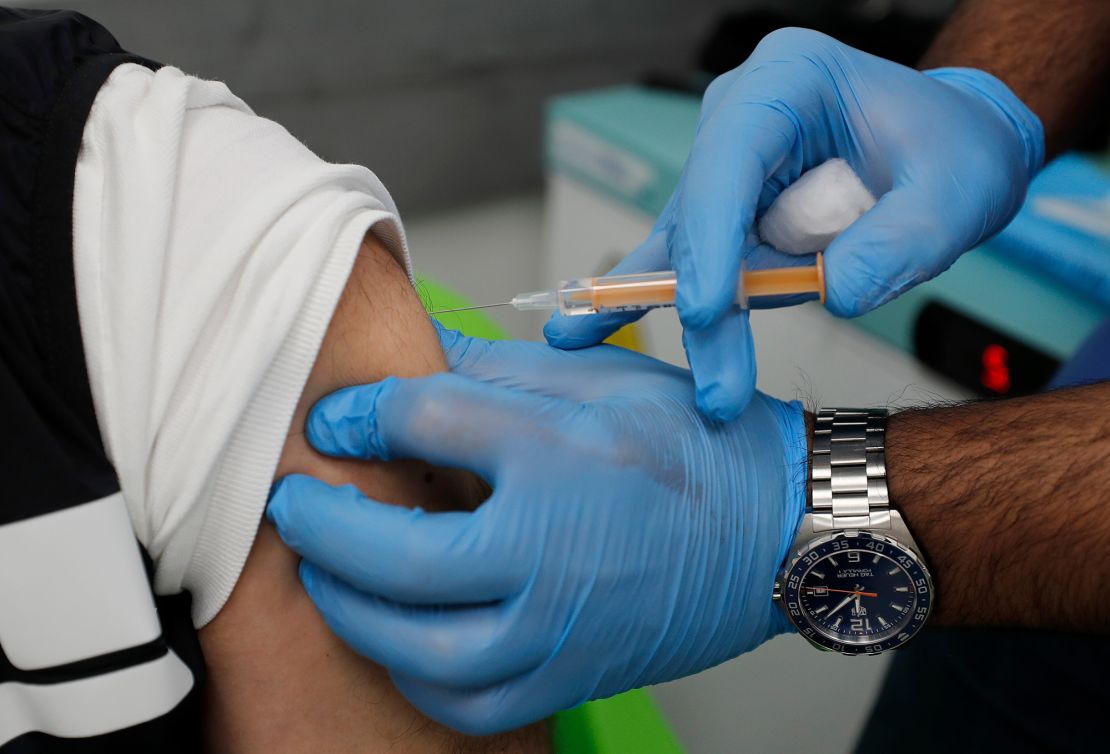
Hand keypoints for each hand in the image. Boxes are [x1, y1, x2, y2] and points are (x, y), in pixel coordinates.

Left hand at [266, 326, 806, 734]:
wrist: (776, 535)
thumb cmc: (695, 452)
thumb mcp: (596, 383)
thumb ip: (492, 371)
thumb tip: (409, 359)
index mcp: (560, 464)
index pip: (425, 425)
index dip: (361, 414)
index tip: (333, 420)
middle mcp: (554, 560)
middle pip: (399, 555)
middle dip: (323, 528)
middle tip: (290, 503)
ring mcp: (560, 634)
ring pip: (418, 647)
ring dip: (352, 610)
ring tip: (325, 573)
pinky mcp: (569, 678)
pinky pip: (467, 701)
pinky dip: (412, 672)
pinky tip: (394, 636)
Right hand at [544, 27, 1043, 420]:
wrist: (954, 152)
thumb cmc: (953, 151)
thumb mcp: (952, 196)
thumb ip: (896, 245)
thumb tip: (828, 294)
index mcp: (789, 82)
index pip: (728, 160)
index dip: (710, 236)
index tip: (710, 308)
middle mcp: (742, 119)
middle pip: (700, 216)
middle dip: (701, 302)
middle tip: (717, 384)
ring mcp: (728, 168)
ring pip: (689, 251)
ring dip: (694, 321)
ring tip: (682, 380)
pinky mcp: (729, 214)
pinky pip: (695, 265)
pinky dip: (673, 306)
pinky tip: (598, 333)